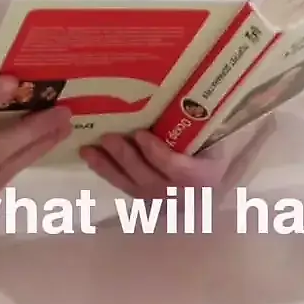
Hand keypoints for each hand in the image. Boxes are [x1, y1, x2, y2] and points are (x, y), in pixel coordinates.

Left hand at [82, 131, 227, 198]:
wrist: (211, 192)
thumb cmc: (212, 157)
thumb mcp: (215, 144)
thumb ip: (199, 129)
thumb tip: (184, 98)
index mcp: (203, 177)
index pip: (177, 168)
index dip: (157, 153)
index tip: (140, 134)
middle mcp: (181, 195)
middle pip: (148, 178)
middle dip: (126, 158)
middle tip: (107, 137)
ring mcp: (162, 204)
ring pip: (132, 186)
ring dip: (108, 168)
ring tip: (88, 151)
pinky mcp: (147, 205)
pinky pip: (125, 189)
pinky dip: (108, 174)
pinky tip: (93, 161)